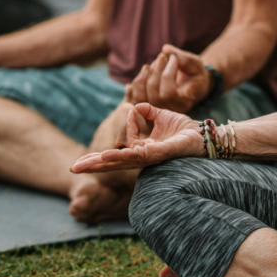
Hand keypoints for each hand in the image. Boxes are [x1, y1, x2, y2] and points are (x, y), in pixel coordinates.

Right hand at [70, 102, 205, 173]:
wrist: (204, 134)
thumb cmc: (184, 129)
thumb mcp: (161, 115)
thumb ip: (146, 111)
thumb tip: (134, 107)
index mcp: (141, 150)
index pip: (116, 153)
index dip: (100, 156)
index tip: (92, 150)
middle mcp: (143, 157)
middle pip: (114, 162)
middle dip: (93, 166)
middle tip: (73, 168)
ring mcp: (150, 158)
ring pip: (122, 161)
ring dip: (103, 163)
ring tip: (85, 165)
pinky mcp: (159, 154)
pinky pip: (138, 155)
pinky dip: (121, 155)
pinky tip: (108, 156)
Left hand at [125, 45, 211, 112]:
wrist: (193, 84)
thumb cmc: (196, 74)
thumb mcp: (195, 64)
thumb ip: (183, 57)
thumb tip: (165, 49)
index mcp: (184, 102)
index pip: (168, 93)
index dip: (168, 74)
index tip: (173, 57)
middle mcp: (170, 111)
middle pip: (154, 96)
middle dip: (155, 73)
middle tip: (161, 57)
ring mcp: (157, 111)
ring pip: (140, 99)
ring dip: (142, 79)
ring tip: (150, 65)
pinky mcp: (147, 108)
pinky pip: (133, 100)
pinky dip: (133, 86)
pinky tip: (143, 74)